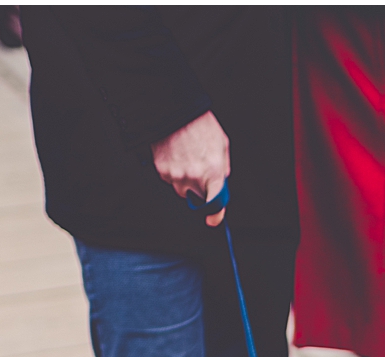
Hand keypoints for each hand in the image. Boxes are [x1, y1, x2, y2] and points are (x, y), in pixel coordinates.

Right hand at [151, 110, 228, 225]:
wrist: (175, 110)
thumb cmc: (200, 124)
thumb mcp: (222, 145)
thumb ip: (223, 168)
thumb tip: (221, 183)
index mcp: (213, 171)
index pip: (215, 203)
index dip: (215, 214)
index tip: (214, 218)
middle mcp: (194, 177)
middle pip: (197, 197)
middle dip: (200, 188)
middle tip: (200, 169)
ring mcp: (176, 175)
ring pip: (181, 189)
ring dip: (186, 180)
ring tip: (187, 157)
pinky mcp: (161, 170)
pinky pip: (169, 179)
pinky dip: (173, 171)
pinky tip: (176, 154)